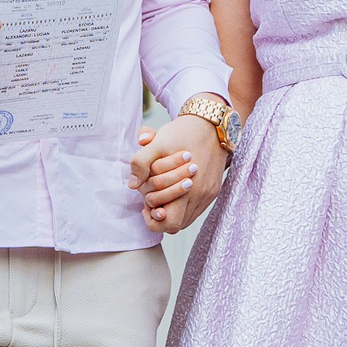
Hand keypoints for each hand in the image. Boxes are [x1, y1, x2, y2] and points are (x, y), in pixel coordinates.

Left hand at [130, 117, 226, 234]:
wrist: (211, 122)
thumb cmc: (183, 132)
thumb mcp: (157, 142)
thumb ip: (141, 162)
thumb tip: (132, 184)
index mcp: (188, 188)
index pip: (169, 223)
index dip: (154, 218)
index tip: (146, 203)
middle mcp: (201, 195)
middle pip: (177, 225)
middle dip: (161, 214)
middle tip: (151, 198)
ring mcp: (208, 194)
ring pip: (187, 218)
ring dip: (172, 210)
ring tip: (162, 194)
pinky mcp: (214, 189)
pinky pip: (196, 208)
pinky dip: (184, 204)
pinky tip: (175, 189)